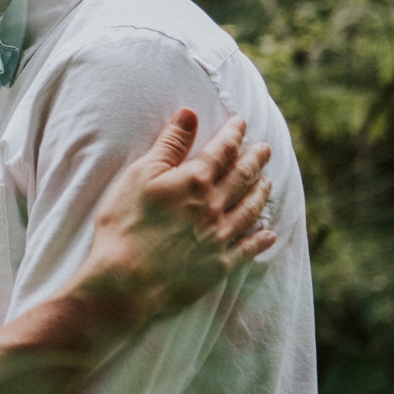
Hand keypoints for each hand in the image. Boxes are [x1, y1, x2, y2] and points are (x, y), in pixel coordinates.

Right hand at [74, 109, 275, 328]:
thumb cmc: (125, 223)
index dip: (232, 134)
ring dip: (260, 194)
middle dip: (254, 160)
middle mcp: (214, 207)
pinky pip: (247, 250)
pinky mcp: (218, 266)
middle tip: (265, 149)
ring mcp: (219, 238)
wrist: (126, 280)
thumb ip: (169, 144)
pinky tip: (269, 234)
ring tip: (268, 183)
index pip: (221, 151)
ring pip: (249, 210)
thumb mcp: (140, 175)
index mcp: (195, 181)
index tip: (241, 122)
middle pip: (241, 178)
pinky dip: (260, 240)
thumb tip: (190, 114)